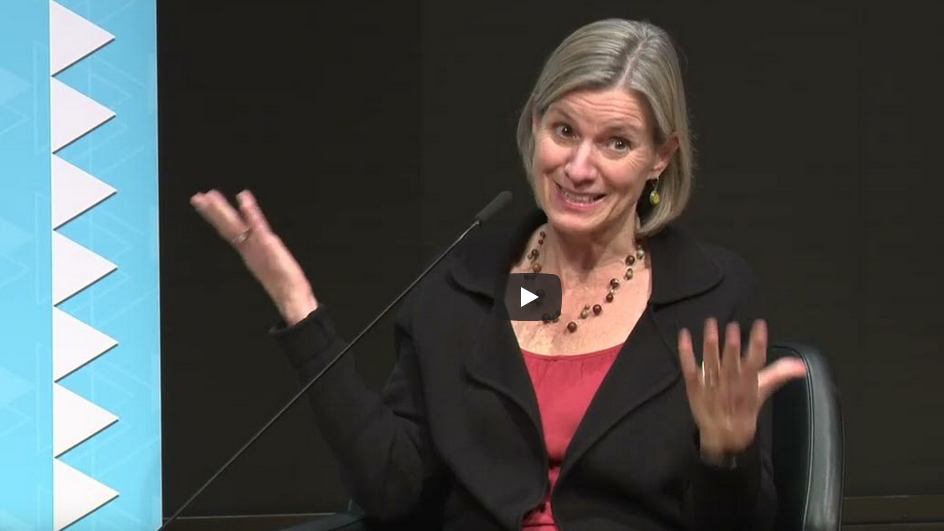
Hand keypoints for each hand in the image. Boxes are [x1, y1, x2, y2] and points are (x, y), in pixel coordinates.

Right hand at [191, 189, 317, 324]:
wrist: (290, 295)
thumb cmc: (282, 282)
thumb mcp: (269, 265)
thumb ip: (262, 255)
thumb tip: (257, 249)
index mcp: (248, 249)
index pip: (228, 229)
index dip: (216, 217)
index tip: (205, 203)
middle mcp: (249, 246)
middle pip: (227, 226)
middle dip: (212, 211)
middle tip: (197, 197)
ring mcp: (256, 245)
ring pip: (235, 225)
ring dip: (223, 209)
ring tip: (210, 195)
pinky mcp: (268, 244)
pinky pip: (257, 225)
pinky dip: (250, 211)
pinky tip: (243, 197)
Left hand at [678, 319, 806, 460]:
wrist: (723, 437)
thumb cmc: (744, 410)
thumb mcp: (763, 392)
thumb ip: (780, 374)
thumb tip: (802, 366)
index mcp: (748, 385)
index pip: (755, 363)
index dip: (758, 345)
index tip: (760, 325)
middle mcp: (730, 385)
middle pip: (731, 364)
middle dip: (733, 346)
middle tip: (733, 327)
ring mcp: (710, 386)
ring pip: (711, 362)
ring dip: (710, 344)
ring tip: (711, 324)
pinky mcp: (694, 387)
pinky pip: (689, 368)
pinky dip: (686, 353)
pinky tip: (684, 336)